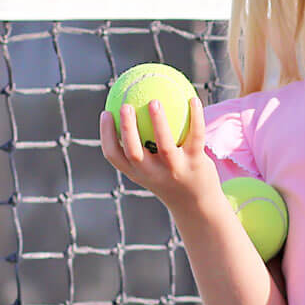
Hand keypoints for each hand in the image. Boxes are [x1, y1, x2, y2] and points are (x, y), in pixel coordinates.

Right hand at [99, 95, 221, 213]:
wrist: (198, 204)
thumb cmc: (171, 178)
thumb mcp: (153, 169)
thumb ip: (142, 147)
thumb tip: (134, 108)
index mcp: (137, 173)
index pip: (114, 156)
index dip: (106, 134)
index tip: (106, 112)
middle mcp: (153, 174)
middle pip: (133, 152)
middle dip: (127, 129)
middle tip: (125, 105)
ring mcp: (175, 170)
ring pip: (164, 145)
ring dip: (158, 122)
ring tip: (154, 101)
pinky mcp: (196, 164)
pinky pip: (195, 136)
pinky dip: (195, 117)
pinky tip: (194, 99)